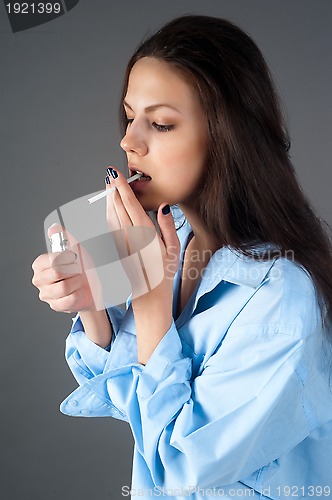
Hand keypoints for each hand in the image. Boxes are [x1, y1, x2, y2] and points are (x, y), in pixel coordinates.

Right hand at [31, 223, 103, 312]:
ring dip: (77, 282)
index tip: (74, 257)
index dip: (67, 258)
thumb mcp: (75, 249)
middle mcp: (39, 279)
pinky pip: (70, 299)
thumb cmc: (81, 268)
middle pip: (57, 272)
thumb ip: (64, 237)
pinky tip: (78, 291)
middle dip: (73, 270)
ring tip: (78, 280)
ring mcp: (46, 294)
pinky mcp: (55, 306)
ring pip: (64, 287)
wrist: (91, 288)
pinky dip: (78, 294)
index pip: (52, 259)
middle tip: (78, 270)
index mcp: (40, 264)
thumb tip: (54, 227)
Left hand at [105, 168, 179, 304]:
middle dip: (113, 189)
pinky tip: (108, 205)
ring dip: (109, 198)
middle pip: (118, 207)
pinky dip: (108, 212)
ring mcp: (121, 243)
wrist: (149, 294)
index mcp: (145, 234)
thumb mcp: (174, 250)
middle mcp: (130, 237)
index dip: (122, 188)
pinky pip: (110, 226)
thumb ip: (167, 226)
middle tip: (109, 173)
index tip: (116, 175)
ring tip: (107, 184)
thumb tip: (164, 206)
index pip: (130, 205)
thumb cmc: (164, 272)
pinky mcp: (117, 248)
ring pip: (111, 215)